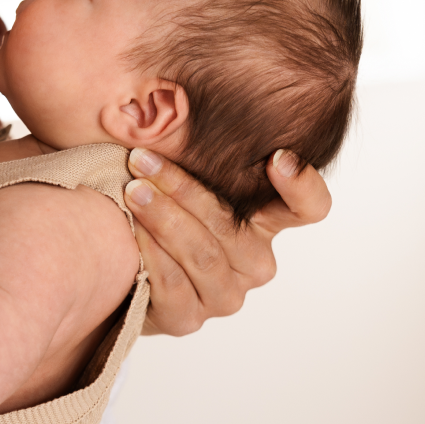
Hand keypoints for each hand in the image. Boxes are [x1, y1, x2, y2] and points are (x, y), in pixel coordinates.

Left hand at [124, 148, 331, 335]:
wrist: (117, 270)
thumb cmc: (158, 212)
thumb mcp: (183, 181)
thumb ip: (197, 157)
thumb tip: (173, 105)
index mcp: (263, 223)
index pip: (308, 208)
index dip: (302, 185)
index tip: (276, 158)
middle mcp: (254, 262)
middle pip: (231, 224)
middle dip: (182, 187)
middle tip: (141, 158)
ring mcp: (224, 294)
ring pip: (202, 252)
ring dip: (163, 216)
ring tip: (131, 188)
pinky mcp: (188, 318)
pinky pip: (173, 282)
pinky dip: (150, 251)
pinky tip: (130, 228)